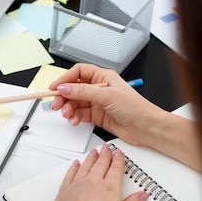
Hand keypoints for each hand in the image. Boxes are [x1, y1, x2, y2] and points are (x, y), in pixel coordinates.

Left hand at [0, 145, 147, 200]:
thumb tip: (143, 196)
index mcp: (108, 188)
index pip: (115, 169)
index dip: (118, 160)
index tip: (119, 154)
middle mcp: (92, 182)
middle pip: (101, 164)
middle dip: (105, 154)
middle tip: (107, 148)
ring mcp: (77, 185)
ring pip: (85, 165)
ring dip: (90, 157)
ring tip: (94, 151)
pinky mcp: (65, 190)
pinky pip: (70, 173)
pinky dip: (74, 167)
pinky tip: (76, 163)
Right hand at [48, 63, 164, 145]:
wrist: (146, 127)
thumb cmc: (135, 107)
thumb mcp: (107, 96)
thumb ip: (83, 92)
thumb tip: (64, 88)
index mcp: (103, 77)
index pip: (78, 73)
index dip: (64, 79)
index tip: (54, 88)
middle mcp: (98, 88)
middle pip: (73, 89)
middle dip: (63, 97)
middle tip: (56, 105)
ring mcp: (97, 103)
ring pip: (74, 103)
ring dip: (68, 109)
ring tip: (68, 115)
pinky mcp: (96, 116)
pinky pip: (79, 114)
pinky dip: (74, 118)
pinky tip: (75, 121)